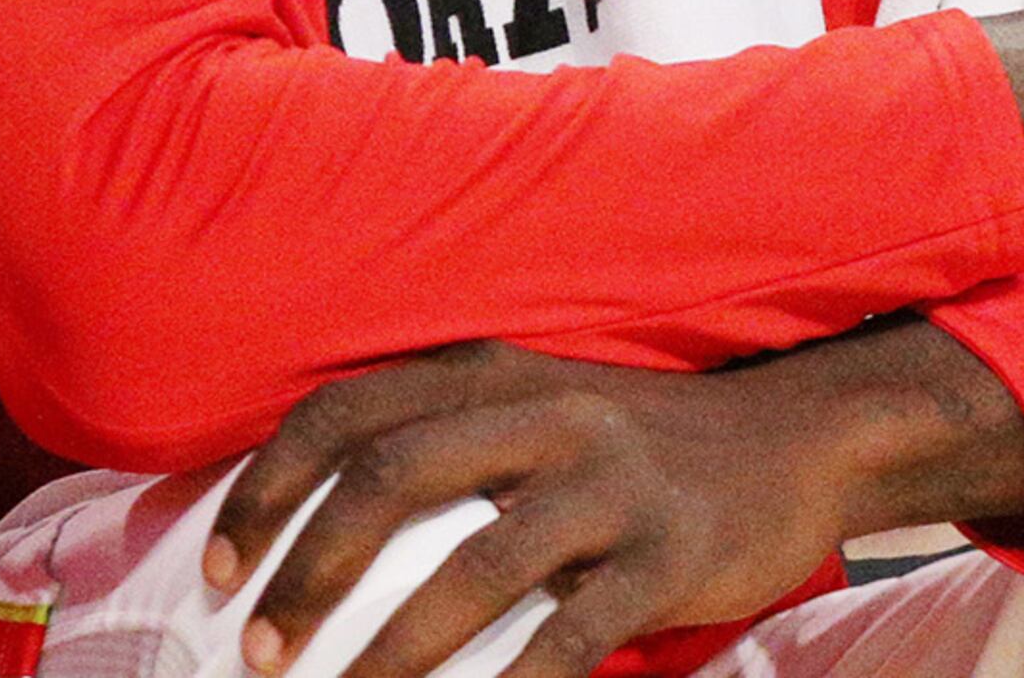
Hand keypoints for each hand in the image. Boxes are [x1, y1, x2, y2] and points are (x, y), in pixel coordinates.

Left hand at [203, 328, 1023, 677]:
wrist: (805, 442)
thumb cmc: (646, 445)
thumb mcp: (543, 406)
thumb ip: (446, 438)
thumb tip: (308, 529)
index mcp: (500, 374)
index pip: (345, 411)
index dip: (264, 488)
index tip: (218, 568)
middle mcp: (551, 413)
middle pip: (388, 476)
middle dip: (304, 570)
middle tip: (259, 648)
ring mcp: (615, 483)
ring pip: (474, 565)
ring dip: (390, 649)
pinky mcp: (672, 553)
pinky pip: (574, 633)